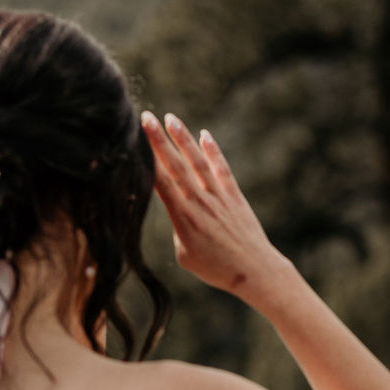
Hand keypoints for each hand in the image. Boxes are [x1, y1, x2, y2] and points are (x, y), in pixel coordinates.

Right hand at [142, 111, 296, 301]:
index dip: (147, 160)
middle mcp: (200, 203)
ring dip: (183, 138)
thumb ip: (178, 231)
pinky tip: (204, 135)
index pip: (160, 183)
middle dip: (159, 140)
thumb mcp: (185, 256)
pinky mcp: (235, 196)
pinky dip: (213, 151)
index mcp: (183, 218)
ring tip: (170, 118)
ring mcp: (218, 197)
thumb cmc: (216, 269)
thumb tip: (179, 215)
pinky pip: (222, 169)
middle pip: (175, 166)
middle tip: (145, 118)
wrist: (254, 271)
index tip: (134, 142)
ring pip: (198, 162)